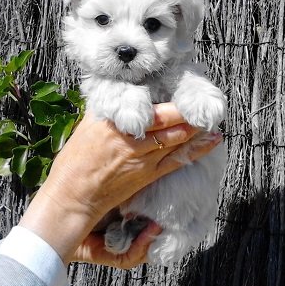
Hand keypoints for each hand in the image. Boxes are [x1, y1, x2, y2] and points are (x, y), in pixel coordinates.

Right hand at [19, 103, 222, 265]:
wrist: (72, 197)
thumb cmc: (75, 162)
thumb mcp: (86, 126)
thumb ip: (107, 110)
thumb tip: (125, 95)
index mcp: (113, 121)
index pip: (148, 104)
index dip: (168, 96)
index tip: (182, 88)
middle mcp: (129, 136)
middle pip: (167, 118)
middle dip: (188, 109)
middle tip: (204, 100)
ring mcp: (141, 157)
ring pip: (176, 137)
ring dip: (196, 126)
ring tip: (211, 116)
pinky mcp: (147, 175)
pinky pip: (177, 160)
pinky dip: (196, 149)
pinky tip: (211, 140)